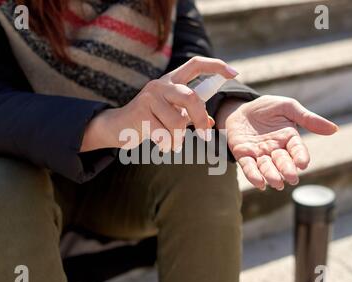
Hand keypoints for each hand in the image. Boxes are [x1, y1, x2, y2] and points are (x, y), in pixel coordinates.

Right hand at [81, 56, 238, 151]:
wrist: (117, 127)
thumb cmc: (149, 120)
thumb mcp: (171, 114)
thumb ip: (190, 116)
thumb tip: (211, 123)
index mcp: (171, 81)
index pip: (195, 65)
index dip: (216, 66)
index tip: (234, 73)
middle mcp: (160, 85)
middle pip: (191, 97)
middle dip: (201, 119)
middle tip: (204, 136)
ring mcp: (149, 97)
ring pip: (178, 123)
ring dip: (178, 140)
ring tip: (171, 143)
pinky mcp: (140, 113)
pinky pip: (165, 135)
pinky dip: (168, 146)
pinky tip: (162, 146)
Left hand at [217, 95, 337, 190]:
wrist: (240, 108)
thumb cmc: (267, 108)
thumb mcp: (287, 107)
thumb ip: (307, 118)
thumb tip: (334, 129)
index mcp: (289, 138)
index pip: (297, 150)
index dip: (300, 157)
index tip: (303, 164)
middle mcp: (275, 149)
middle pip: (282, 161)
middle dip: (287, 169)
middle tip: (291, 178)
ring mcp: (259, 154)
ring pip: (266, 167)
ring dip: (271, 176)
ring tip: (277, 183)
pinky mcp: (243, 155)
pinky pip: (248, 167)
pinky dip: (253, 175)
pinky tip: (259, 183)